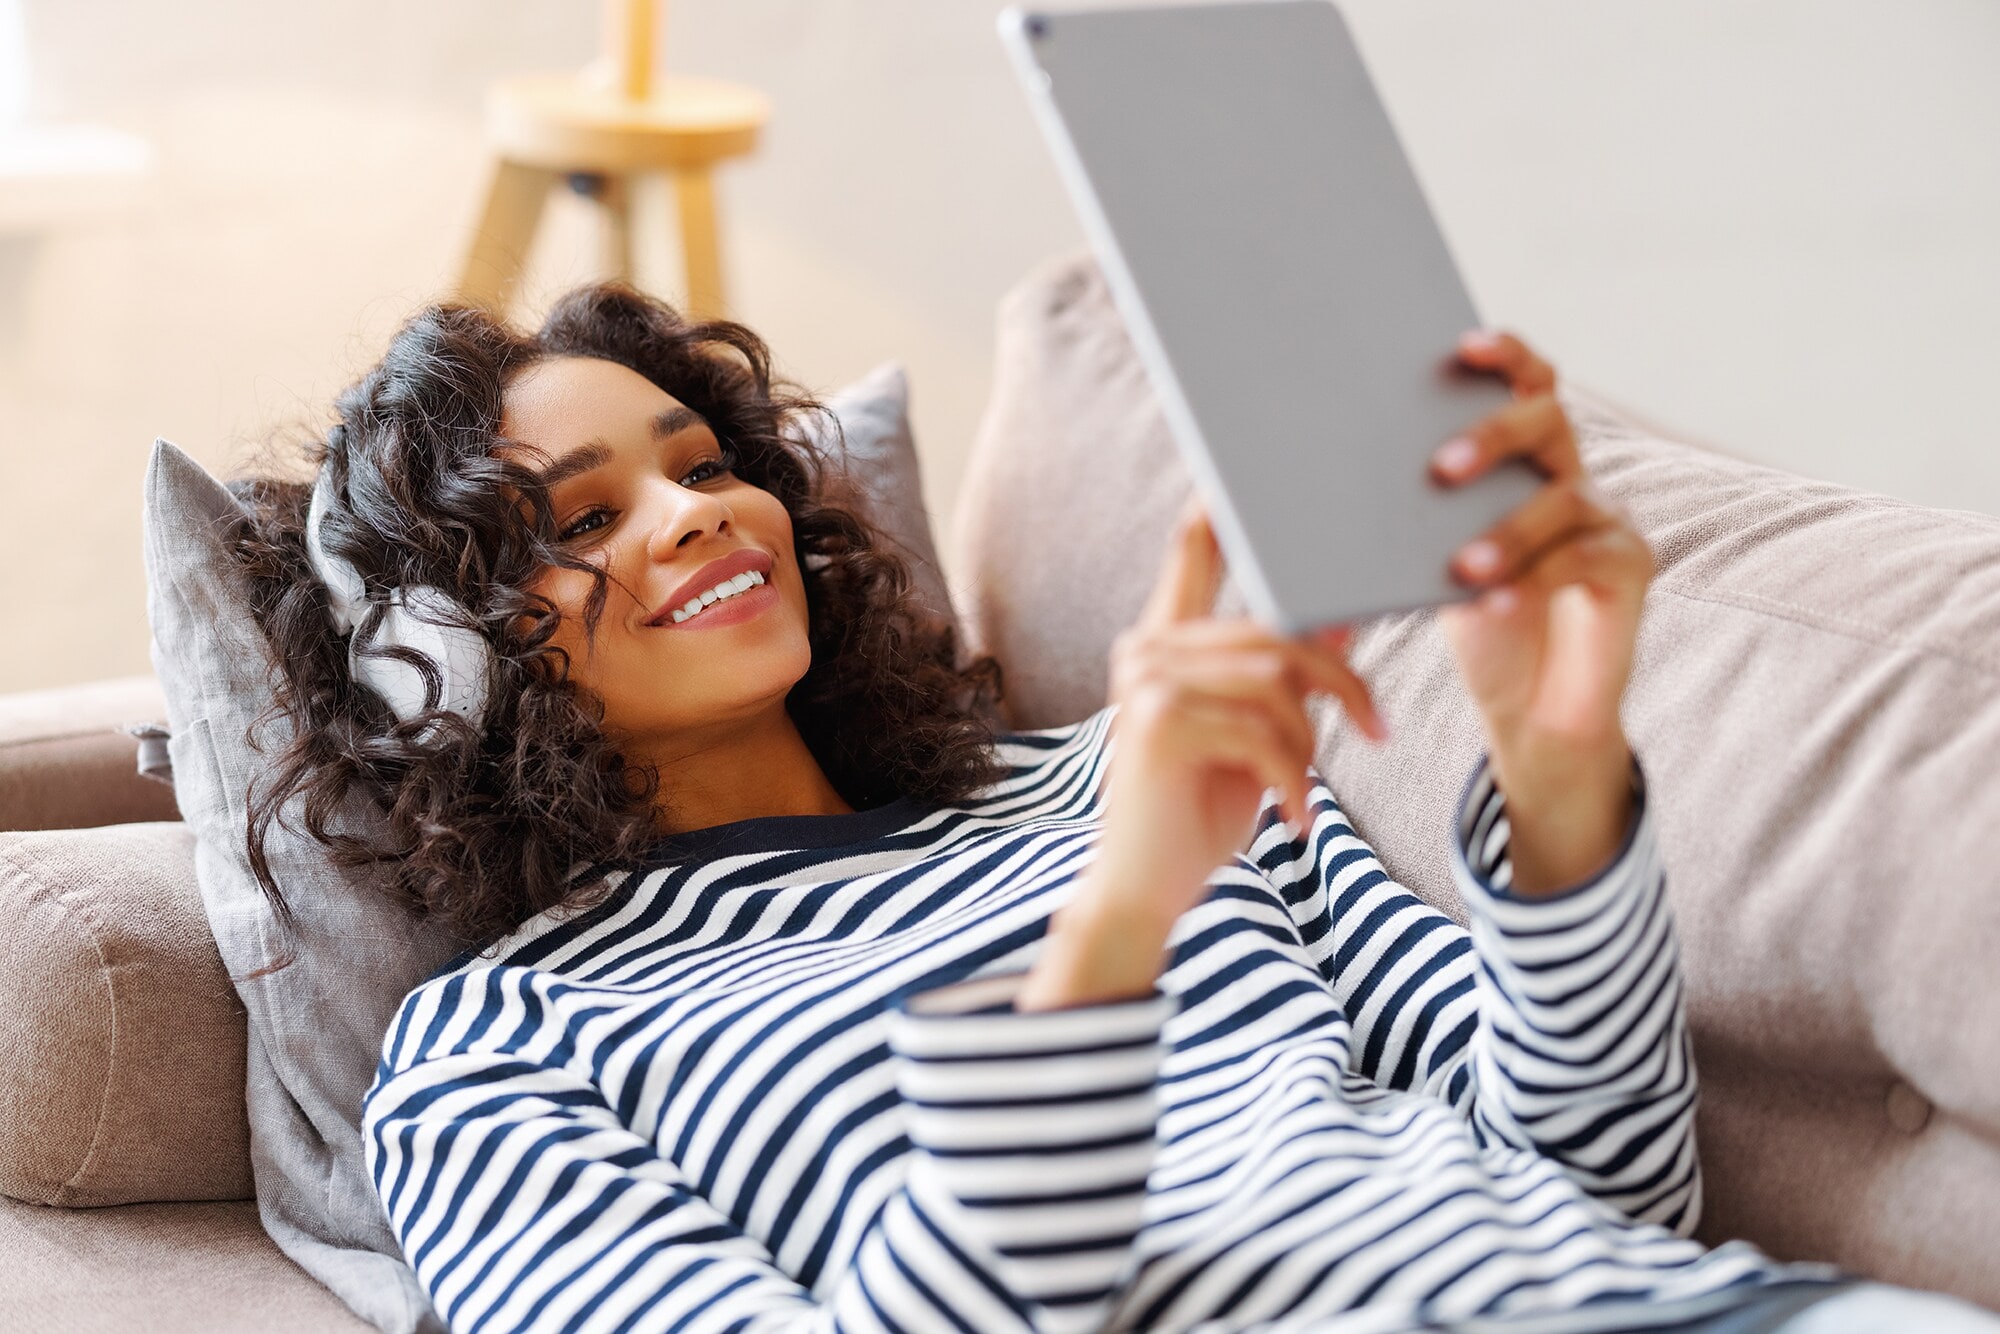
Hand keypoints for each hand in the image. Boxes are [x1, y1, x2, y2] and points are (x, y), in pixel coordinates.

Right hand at [1015, 496, 1381, 1010]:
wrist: (1145, 890)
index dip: (1223, 510)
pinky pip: (1262, 729)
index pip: (1192, 555)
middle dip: (1338, 679)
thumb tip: (1345, 610)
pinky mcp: (1156, 721)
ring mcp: (1145, 680)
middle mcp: (1146, 648)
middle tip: (1374, 727)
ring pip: (1275, 678)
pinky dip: (1293, 779)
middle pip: (1273, 629)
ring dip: (1310, 742)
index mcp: (1165, 642)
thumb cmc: (1200, 810)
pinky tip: (1294, 819)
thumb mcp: (1257, 734)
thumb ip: (1285, 674)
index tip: (1246, 473)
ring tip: (1306, 790)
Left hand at [1431, 329, 1654, 893]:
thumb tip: (1272, 513)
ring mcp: (1605, 514)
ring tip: (1461, 565)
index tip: (1461, 345)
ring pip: (1564, 493)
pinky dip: (1536, 576)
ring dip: (1507, 526)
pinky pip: (1587, 555)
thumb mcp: (1417, 569)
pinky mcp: (1629, 564)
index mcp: (1518, 455)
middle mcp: (1567, 469)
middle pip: (1546, 415)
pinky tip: (1496, 602)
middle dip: (1493, 433)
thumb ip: (1379, 530)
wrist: (1531, 707)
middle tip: (1441, 467)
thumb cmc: (1471, 622)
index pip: (1519, 378)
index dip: (1500, 354)